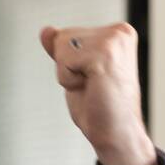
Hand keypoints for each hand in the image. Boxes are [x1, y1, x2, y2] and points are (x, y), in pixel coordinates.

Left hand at [38, 22, 156, 164]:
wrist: (116, 133)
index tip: (91, 78)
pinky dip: (68, 80)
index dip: (69, 62)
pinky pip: (64, 62)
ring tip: (92, 87)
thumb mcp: (76, 72)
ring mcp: (113, 42)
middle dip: (66, 66)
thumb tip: (46, 30)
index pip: (66, 35)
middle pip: (61, 38)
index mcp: (117, 32)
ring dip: (67, 74)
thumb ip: (62, 49)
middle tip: (91, 85)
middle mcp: (119, 32)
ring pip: (61, 48)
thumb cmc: (99, 106)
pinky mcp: (104, 55)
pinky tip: (91, 88)